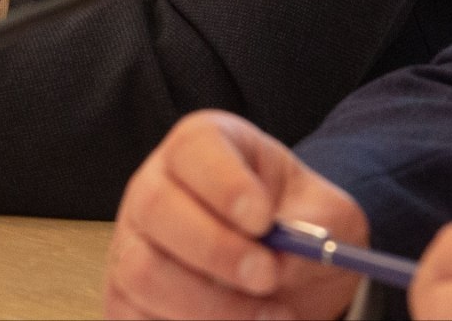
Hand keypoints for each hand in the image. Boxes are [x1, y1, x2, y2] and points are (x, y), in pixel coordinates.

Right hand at [105, 110, 366, 319]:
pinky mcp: (126, 298)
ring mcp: (132, 243)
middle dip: (215, 249)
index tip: (263, 219)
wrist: (285, 268)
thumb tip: (282, 260)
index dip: (224, 182)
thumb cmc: (298, 224)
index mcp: (202, 147)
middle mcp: (154, 187)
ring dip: (209, 304)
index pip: (195, 147)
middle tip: (267, 275)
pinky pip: (139, 318)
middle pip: (157, 208)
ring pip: (143, 272)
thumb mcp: (325, 214)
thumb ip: (314, 228)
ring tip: (270, 315)